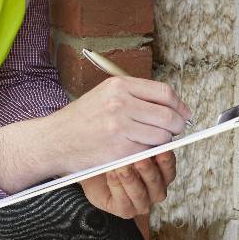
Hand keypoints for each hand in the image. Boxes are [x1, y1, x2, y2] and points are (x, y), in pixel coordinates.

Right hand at [0, 77, 189, 194]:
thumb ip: (135, 96)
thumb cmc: (81, 119)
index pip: (164, 92)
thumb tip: (169, 105)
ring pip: (161, 136)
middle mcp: (120, 103)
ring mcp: (120, 127)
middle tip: (176, 131)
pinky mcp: (118, 150)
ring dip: (162, 142)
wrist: (54, 140)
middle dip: (177, 126)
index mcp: (119, 85)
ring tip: (151, 141)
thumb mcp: (105, 95)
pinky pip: (147, 152)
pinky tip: (138, 151)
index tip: (184, 114)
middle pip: (167, 115)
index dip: (179, 105)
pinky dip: (147, 154)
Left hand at [80, 151, 176, 217]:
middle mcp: (154, 191)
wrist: (95, 168)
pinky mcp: (125, 211)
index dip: (166, 161)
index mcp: (161, 175)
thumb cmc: (116, 155)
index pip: (169, 170)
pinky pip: (123, 202)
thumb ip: (142, 144)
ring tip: (122, 166)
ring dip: (131, 179)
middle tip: (140, 158)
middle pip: (157, 184)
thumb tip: (149, 136)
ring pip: (140, 195)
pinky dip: (117, 186)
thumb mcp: (130, 146)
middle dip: (148, 171)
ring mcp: (141, 203)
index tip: (161, 150)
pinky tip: (111, 173)